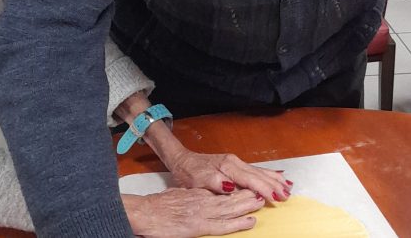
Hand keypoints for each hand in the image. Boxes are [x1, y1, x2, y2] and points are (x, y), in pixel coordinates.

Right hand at [123, 188, 263, 237]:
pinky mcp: (199, 225)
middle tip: (266, 191)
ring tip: (263, 202)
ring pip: (231, 207)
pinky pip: (223, 224)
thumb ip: (194, 195)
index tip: (254, 186)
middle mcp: (204, 199)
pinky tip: (250, 221)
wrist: (144, 212)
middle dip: (250, 193)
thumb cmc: (158, 206)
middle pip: (232, 195)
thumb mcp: (179, 194)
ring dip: (249, 205)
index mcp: (199, 192)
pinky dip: (238, 222)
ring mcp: (202, 212)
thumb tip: (203, 194)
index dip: (241, 187)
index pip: (225, 188)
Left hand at [167, 149, 292, 201]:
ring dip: (274, 179)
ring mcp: (236, 162)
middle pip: (259, 175)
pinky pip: (255, 170)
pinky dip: (268, 174)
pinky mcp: (236, 165)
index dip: (264, 188)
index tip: (275, 197)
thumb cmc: (189, 172)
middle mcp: (234, 162)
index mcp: (227, 166)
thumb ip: (215, 182)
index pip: (250, 179)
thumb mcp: (197, 179)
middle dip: (274, 185)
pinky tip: (278, 176)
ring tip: (288, 186)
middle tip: (287, 195)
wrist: (183, 160)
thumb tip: (231, 186)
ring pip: (260, 171)